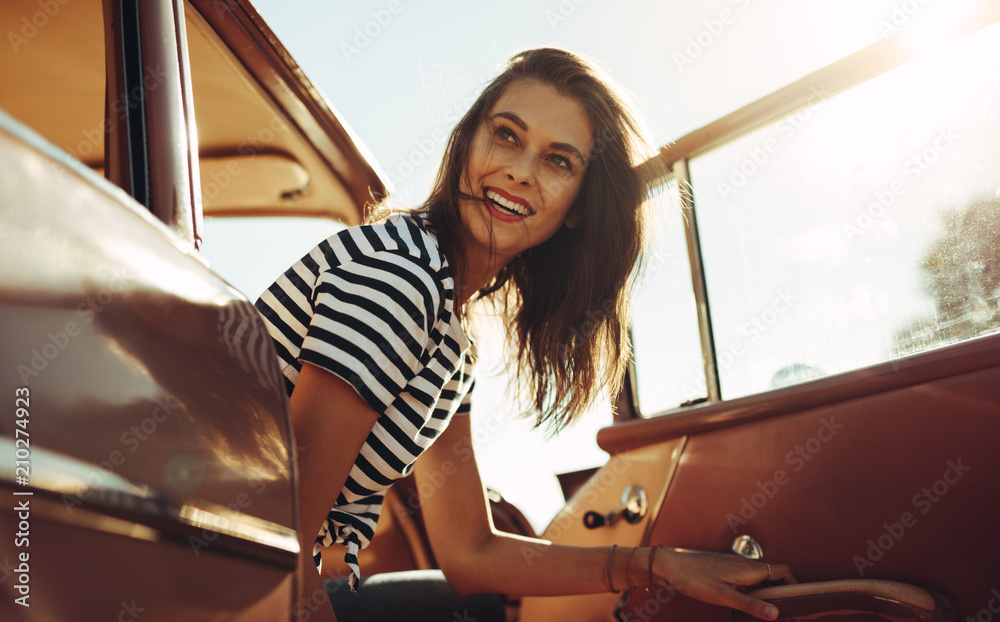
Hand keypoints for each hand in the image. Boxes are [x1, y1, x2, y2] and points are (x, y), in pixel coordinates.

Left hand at [653, 547, 795, 620]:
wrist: (669, 566)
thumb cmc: (694, 578)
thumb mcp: (724, 596)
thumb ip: (750, 605)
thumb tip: (775, 614)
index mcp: (749, 569)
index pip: (783, 571)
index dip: (795, 584)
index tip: (799, 600)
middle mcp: (745, 565)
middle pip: (774, 575)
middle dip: (782, 591)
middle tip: (785, 611)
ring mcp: (734, 567)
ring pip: (760, 578)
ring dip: (767, 592)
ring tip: (767, 611)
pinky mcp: (724, 571)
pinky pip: (747, 580)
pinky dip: (753, 591)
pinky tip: (745, 604)